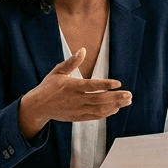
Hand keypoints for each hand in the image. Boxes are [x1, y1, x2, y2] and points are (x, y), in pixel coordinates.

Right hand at [16, 48, 132, 136]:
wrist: (38, 107)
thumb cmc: (48, 86)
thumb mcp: (58, 71)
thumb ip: (72, 62)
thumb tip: (83, 50)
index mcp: (71, 86)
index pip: (91, 86)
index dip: (106, 84)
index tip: (118, 83)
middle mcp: (75, 99)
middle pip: (99, 99)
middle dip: (116, 97)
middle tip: (129, 94)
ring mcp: (77, 110)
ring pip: (99, 109)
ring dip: (115, 105)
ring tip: (127, 101)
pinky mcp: (78, 117)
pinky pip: (95, 116)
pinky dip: (107, 113)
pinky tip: (116, 108)